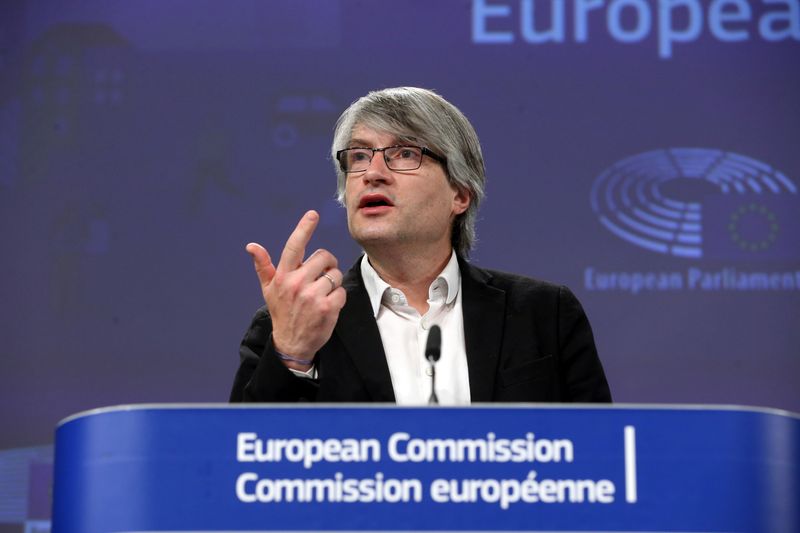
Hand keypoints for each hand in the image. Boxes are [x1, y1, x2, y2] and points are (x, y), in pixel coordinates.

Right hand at [245, 210, 345, 366]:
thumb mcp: (268, 290)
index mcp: (282, 277)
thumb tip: (251, 246)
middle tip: (321, 276)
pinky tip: (328, 305)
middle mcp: (296, 284)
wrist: (291, 344)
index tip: (312, 214)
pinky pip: (342, 291)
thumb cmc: (282, 312)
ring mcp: (312, 296)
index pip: (294, 247)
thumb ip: (263, 266)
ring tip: (322, 293)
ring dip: (333, 282)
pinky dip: (339, 297)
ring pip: (335, 274)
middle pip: (324, 257)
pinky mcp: (327, 308)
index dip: (304, 229)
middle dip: (327, 264)